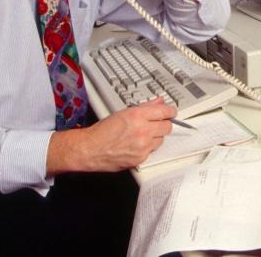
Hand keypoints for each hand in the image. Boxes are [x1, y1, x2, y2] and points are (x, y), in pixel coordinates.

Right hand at [47, 97, 176, 173]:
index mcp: (138, 115)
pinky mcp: (141, 158)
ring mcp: (143, 146)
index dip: (170, 111)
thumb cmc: (103, 131)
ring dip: (156, 137)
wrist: (90, 149)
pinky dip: (147, 148)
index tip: (171, 112)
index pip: (165, 111)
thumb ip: (145, 107)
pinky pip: (152, 151)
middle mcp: (143, 130)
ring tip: (142, 135)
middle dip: (163, 124)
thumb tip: (159, 101)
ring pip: (161, 140)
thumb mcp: (124, 112)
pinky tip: (136, 145)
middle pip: (167, 126)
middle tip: (156, 124)